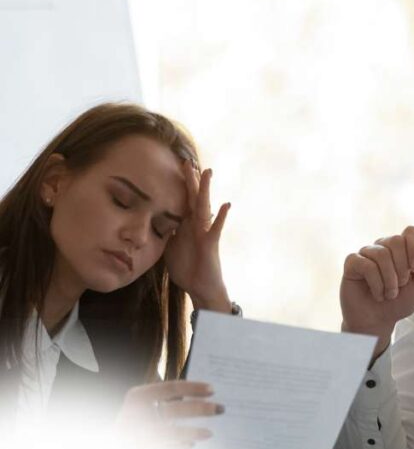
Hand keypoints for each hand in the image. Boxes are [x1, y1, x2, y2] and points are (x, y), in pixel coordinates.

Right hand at [116, 380, 223, 448]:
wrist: (107, 447)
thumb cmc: (132, 422)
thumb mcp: (143, 405)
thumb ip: (164, 398)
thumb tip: (199, 395)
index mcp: (137, 397)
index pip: (170, 388)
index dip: (193, 388)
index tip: (213, 389)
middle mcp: (134, 414)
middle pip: (175, 409)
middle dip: (201, 409)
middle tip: (221, 408)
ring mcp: (134, 436)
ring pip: (169, 432)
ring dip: (192, 431)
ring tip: (210, 433)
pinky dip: (176, 448)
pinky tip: (191, 445)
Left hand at [164, 162, 230, 311]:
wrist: (200, 287)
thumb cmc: (187, 269)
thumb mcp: (169, 247)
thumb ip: (166, 232)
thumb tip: (153, 221)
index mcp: (185, 226)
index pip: (181, 201)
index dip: (178, 185)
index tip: (175, 167)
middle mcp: (196, 226)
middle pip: (192, 198)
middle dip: (190, 180)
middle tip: (186, 161)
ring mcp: (204, 233)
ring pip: (204, 207)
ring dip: (206, 190)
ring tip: (208, 173)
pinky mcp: (210, 244)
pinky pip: (215, 228)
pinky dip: (220, 217)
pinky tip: (225, 205)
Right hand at [340, 226, 413, 353]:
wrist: (379, 321)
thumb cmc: (400, 302)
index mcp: (402, 249)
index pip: (410, 231)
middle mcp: (384, 247)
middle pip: (396, 240)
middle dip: (403, 266)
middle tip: (402, 284)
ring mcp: (367, 253)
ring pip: (382, 253)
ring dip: (390, 279)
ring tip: (390, 294)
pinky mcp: (352, 263)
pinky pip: (366, 265)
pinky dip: (376, 284)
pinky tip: (377, 294)